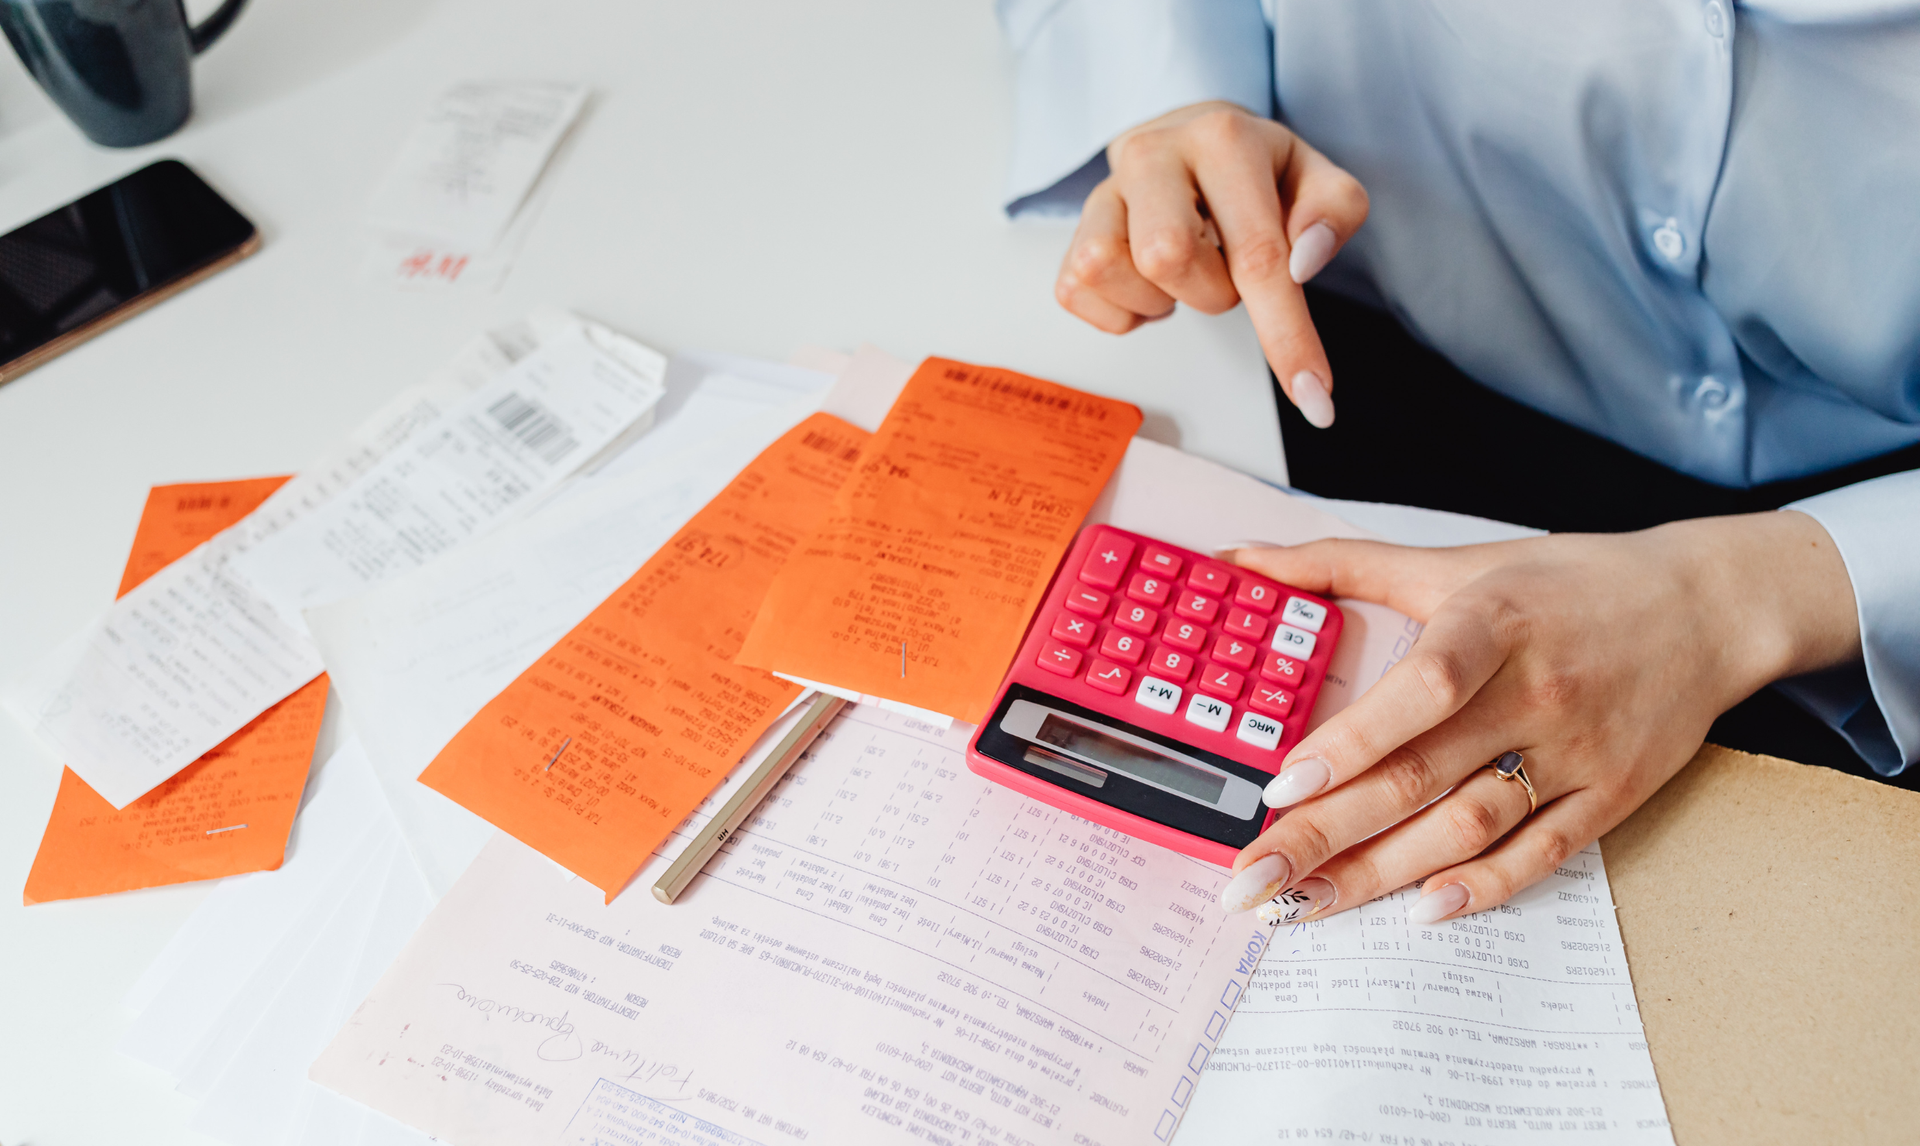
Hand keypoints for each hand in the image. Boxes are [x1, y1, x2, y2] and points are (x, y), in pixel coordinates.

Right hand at [1055, 101, 1369, 428]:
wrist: (1184, 138)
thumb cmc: (1253, 171)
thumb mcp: (1313, 176)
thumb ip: (1333, 212)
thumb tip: (1302, 265)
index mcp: (1222, 139)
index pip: (1256, 252)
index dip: (1286, 334)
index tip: (1314, 398)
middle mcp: (1152, 155)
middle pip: (1166, 258)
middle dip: (1210, 292)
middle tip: (1226, 272)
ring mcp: (1101, 194)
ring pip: (1110, 272)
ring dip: (1160, 298)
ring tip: (1185, 274)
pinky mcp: (1070, 233)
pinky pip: (1077, 294)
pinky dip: (1123, 311)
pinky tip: (1148, 285)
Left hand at [1214, 512, 1860, 923]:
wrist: (1707, 607)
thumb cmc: (1568, 583)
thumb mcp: (1456, 562)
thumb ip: (1341, 564)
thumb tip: (1242, 562)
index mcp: (1492, 625)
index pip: (1419, 691)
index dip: (1349, 742)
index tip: (1281, 786)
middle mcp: (1535, 693)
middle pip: (1419, 777)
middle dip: (1325, 836)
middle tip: (1253, 880)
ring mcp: (1576, 751)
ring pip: (1467, 826)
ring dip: (1380, 875)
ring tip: (1306, 906)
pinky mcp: (1610, 796)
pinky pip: (1540, 852)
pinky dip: (1481, 886)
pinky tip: (1420, 910)